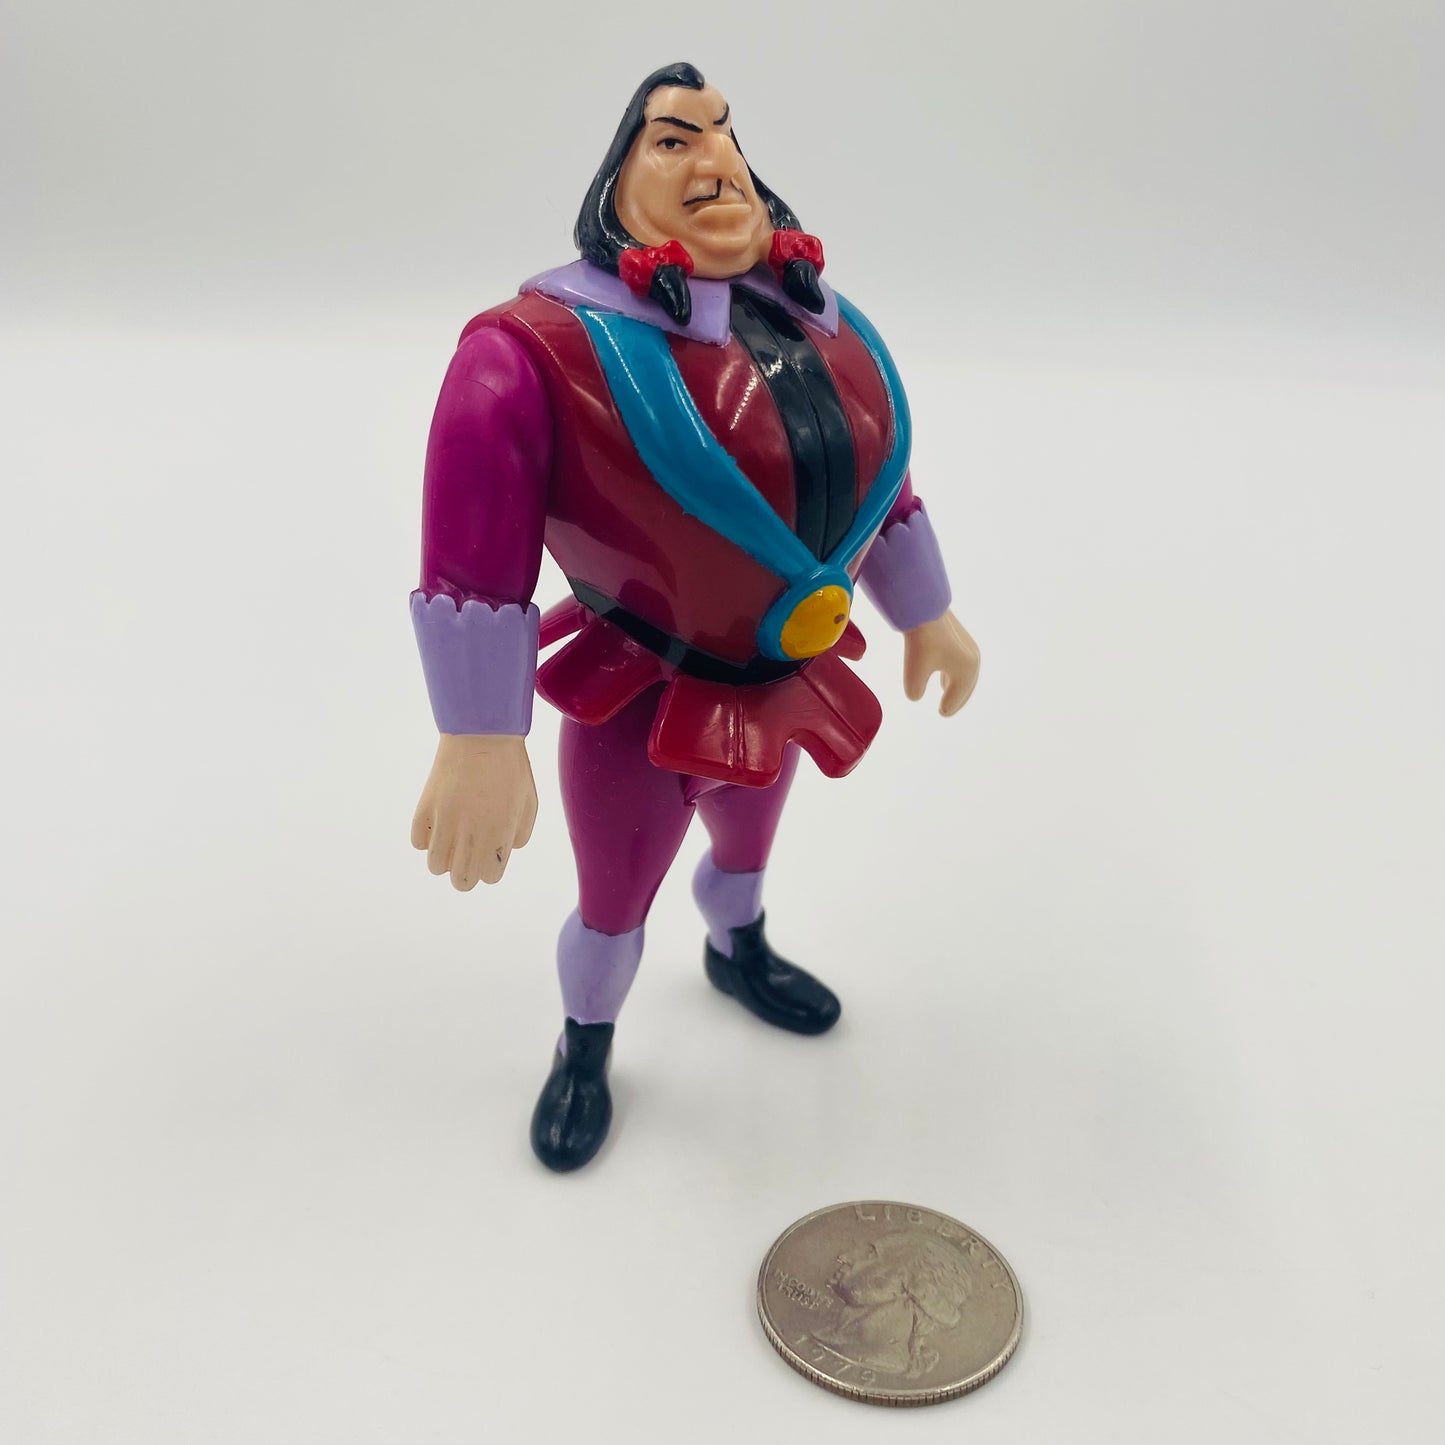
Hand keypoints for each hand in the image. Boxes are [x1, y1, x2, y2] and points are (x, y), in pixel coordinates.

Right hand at [411, 734, 537, 890]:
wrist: (482, 734)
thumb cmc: (511, 768)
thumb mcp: (528, 802)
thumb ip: (519, 835)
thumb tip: (504, 851)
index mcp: (499, 834)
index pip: (488, 877)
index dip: (489, 869)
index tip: (488, 854)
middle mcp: (471, 834)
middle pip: (461, 881)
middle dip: (465, 875)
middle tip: (466, 857)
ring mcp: (445, 821)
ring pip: (435, 866)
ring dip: (443, 859)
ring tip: (450, 840)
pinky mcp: (425, 808)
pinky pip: (418, 842)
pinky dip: (425, 839)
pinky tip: (437, 824)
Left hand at [902, 610, 979, 715]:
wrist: (924, 608)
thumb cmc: (921, 642)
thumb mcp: (913, 673)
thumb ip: (915, 691)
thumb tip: (916, 696)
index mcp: (966, 671)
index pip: (957, 696)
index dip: (948, 706)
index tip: (942, 713)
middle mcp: (972, 660)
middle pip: (966, 687)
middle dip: (957, 699)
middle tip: (946, 711)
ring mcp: (968, 648)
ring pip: (965, 674)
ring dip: (956, 685)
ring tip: (946, 692)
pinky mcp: (961, 638)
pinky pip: (961, 663)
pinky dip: (954, 673)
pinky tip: (944, 675)